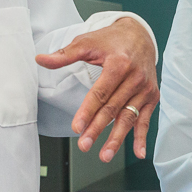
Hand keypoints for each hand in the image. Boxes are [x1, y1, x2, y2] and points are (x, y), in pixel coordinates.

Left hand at [36, 17, 158, 162]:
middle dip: (97, 129)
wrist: (140, 35)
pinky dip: (142, 137)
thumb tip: (40, 60)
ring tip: (104, 155)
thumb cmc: (111, 40)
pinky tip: (138, 152)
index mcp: (119, 64)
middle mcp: (135, 77)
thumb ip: (64, 54)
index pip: (100, 92)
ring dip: (117, 138)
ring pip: (128, 117)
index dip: (87, 111)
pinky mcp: (151, 96)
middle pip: (113, 108)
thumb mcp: (87, 42)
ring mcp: (145, 89)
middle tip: (84, 145)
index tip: (76, 127)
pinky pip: (145, 119)